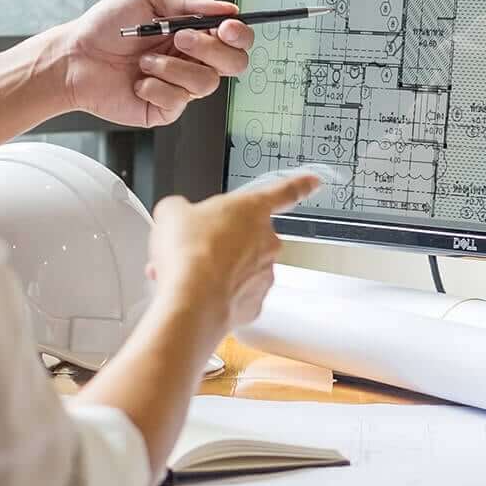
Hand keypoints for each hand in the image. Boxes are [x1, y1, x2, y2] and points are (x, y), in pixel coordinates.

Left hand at [56, 0, 252, 127]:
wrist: (76, 57)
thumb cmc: (107, 25)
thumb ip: (188, 2)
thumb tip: (225, 7)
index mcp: (194, 31)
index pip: (236, 37)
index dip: (239, 34)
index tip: (225, 27)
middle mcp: (192, 59)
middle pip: (234, 63)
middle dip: (210, 49)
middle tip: (179, 39)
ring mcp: (181, 86)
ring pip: (206, 83)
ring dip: (172, 67)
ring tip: (145, 61)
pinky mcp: (166, 108)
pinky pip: (178, 101)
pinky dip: (155, 86)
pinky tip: (138, 80)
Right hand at [148, 170, 320, 336]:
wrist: (191, 300)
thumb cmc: (189, 253)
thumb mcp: (172, 213)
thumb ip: (181, 209)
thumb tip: (178, 215)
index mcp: (251, 209)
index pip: (283, 192)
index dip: (300, 185)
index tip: (314, 183)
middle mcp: (266, 241)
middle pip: (247, 236)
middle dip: (222, 241)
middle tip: (196, 247)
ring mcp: (263, 273)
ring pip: (239, 267)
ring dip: (216, 268)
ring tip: (188, 274)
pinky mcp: (254, 303)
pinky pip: (236, 294)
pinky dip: (218, 293)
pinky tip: (197, 292)